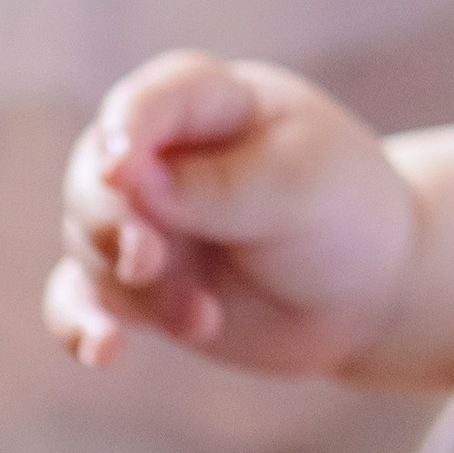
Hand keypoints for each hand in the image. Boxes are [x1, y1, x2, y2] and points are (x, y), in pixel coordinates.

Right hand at [46, 50, 416, 378]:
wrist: (374, 292)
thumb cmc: (345, 216)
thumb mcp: (299, 189)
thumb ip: (215, 186)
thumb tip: (126, 182)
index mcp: (215, 102)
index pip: (149, 101)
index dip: (124, 131)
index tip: (121, 173)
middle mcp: (166, 155)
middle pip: (96, 176)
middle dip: (114, 223)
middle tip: (151, 260)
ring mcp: (148, 220)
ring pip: (90, 244)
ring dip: (134, 289)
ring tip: (200, 320)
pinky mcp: (139, 285)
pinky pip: (79, 299)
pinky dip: (80, 324)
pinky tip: (102, 351)